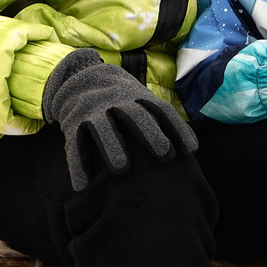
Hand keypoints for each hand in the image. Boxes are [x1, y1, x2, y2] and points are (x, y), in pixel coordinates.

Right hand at [41, 50, 197, 191]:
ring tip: (122, 170)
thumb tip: (193, 151)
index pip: (161, 110)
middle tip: (166, 156)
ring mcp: (94, 112)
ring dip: (112, 147)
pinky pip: (75, 145)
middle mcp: (117, 102)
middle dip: (151, 134)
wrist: (80, 79)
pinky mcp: (73, 124)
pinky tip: (82, 187)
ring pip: (103, 128)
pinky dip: (77, 166)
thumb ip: (161, 122)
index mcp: (138, 97)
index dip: (177, 128)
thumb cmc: (122, 103)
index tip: (192, 150)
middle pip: (135, 115)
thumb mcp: (141, 104)